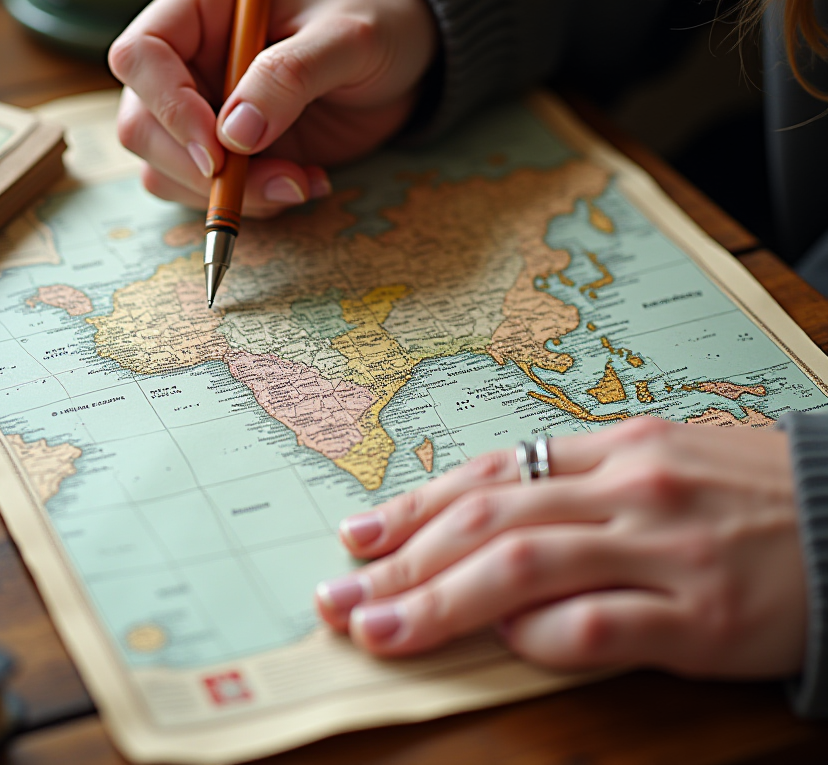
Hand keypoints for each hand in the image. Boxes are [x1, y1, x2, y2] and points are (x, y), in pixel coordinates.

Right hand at [109, 0, 436, 216]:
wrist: (409, 50)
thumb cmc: (379, 19)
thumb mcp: (349, 38)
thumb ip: (291, 76)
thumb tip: (233, 136)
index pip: (140, 54)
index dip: (167, 108)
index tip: (219, 154)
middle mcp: (188, 51)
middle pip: (142, 124)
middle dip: (202, 170)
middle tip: (280, 181)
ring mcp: (201, 101)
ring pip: (166, 168)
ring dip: (231, 195)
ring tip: (303, 182)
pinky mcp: (224, 145)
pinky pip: (204, 190)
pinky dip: (250, 202)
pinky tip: (305, 181)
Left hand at [315, 417, 805, 678]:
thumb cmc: (748, 492)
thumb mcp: (660, 461)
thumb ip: (577, 487)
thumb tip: (487, 527)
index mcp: (614, 445)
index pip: (490, 474)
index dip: (416, 506)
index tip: (359, 535)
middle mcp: (627, 485)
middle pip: (490, 519)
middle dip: (404, 558)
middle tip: (342, 594)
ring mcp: (662, 547)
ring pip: (524, 566)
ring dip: (440, 600)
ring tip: (380, 628)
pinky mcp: (700, 614)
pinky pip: (600, 625)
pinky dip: (542, 635)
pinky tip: (500, 644)